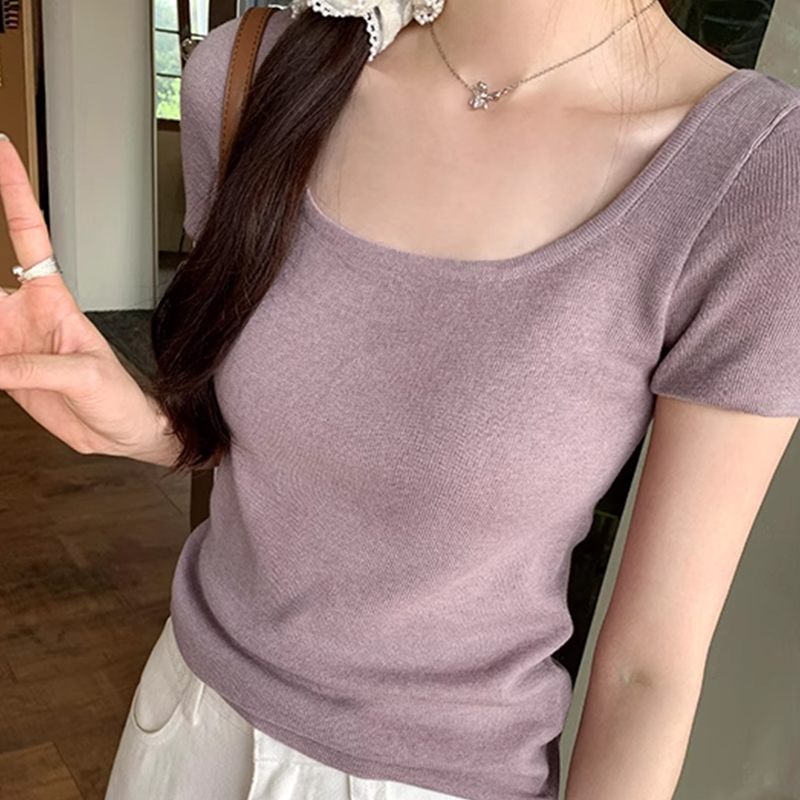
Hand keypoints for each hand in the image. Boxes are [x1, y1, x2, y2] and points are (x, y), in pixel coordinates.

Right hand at [0, 135, 165, 458]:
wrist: (124, 433)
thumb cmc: (120, 395)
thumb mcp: (86, 376)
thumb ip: (32, 370)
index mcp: (53, 299)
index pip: (28, 232)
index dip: (13, 190)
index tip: (2, 147)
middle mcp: (23, 313)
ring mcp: (8, 341)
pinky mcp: (0, 371)